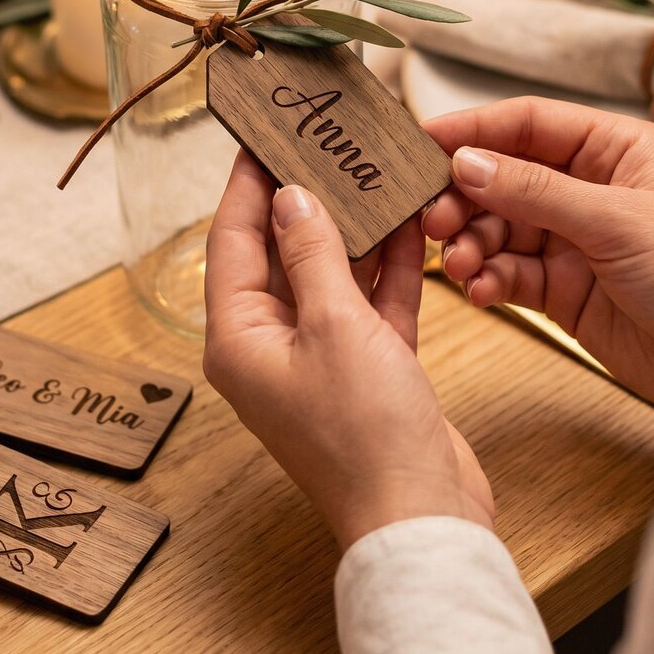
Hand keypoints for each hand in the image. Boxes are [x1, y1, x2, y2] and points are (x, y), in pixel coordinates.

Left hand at [204, 151, 493, 550]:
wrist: (423, 517)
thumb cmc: (365, 436)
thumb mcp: (334, 326)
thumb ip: (312, 254)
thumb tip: (290, 196)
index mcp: (239, 338)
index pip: (230, 241)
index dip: (244, 186)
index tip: (260, 137)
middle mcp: (272, 345)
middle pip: (280, 253)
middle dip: (305, 200)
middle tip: (324, 144)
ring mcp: (320, 357)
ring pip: (331, 274)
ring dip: (355, 230)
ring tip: (371, 173)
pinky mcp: (366, 368)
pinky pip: (369, 303)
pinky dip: (388, 269)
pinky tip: (410, 226)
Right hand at [422, 98, 653, 428]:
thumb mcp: (617, 222)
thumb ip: (535, 192)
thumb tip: (465, 162)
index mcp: (614, 149)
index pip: (528, 123)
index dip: (472, 129)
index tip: (420, 142)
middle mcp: (589, 188)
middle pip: (503, 177)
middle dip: (464, 197)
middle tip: (433, 221)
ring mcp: (573, 239)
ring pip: (498, 227)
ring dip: (471, 244)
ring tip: (460, 266)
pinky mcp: (563, 288)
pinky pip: (508, 273)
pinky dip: (488, 279)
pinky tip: (479, 292)